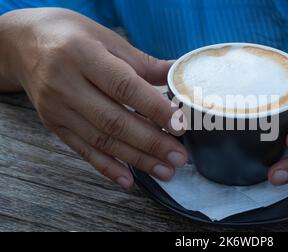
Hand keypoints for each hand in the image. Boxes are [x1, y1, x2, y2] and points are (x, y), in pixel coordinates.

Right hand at [1, 8, 186, 188]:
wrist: (23, 43)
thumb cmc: (71, 35)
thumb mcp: (106, 38)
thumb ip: (142, 62)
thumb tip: (176, 73)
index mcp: (81, 54)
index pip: (123, 86)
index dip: (153, 108)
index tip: (179, 124)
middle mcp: (65, 83)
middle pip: (113, 120)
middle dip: (151, 142)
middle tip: (178, 157)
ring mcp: (57, 108)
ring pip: (101, 140)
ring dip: (136, 159)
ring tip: (165, 170)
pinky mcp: (54, 125)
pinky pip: (82, 150)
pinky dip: (107, 167)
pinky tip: (129, 180)